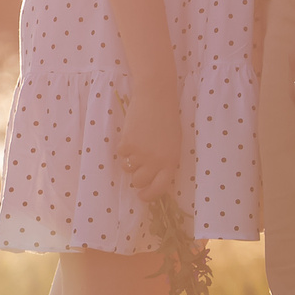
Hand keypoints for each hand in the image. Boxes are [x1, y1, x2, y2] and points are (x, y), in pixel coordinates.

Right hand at [116, 75, 180, 200]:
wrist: (156, 98)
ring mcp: (141, 154)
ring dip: (129, 159)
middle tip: (137, 165)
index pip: (159, 188)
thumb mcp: (173, 144)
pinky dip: (123, 146)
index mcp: (171, 162)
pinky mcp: (127, 144)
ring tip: (136, 143)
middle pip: (138, 181)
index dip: (149, 195)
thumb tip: (152, 178)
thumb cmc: (167, 120)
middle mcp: (156, 162)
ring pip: (127, 168)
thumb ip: (165, 162)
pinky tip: (132, 133)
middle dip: (136, 176)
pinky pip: (120, 154)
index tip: (142, 196)